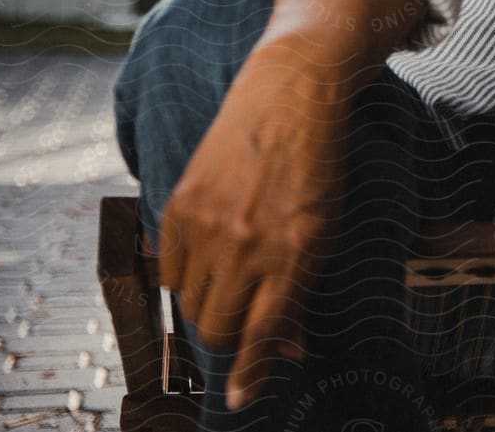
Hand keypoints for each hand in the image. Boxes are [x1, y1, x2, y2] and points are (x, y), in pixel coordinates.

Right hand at [157, 46, 348, 409]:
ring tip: (232, 276)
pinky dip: (185, 274)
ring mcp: (210, 225)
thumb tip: (287, 352)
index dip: (251, 374)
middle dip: (231, 337)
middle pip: (219, 328)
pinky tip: (209, 250)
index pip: (264, 334)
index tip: (239, 399)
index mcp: (296, 253)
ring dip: (208, 304)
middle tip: (244, 315)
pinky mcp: (180, 205)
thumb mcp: (326, 230)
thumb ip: (300, 292)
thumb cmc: (318, 167)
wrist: (291, 95)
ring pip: (191, 304)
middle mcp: (249, 244)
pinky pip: (168, 269)